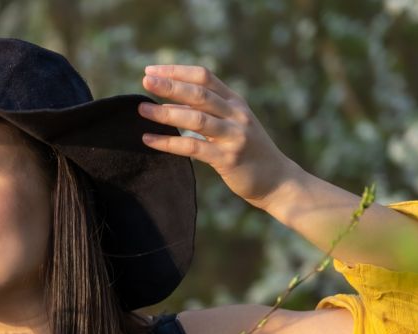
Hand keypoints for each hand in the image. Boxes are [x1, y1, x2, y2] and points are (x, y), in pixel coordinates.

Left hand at [137, 64, 303, 209]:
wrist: (276, 179)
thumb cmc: (247, 151)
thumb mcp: (230, 124)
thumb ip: (205, 112)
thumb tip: (170, 103)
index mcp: (235, 101)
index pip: (205, 77)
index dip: (177, 71)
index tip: (151, 70)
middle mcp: (236, 114)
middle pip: (199, 94)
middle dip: (171, 86)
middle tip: (145, 81)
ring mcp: (233, 136)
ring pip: (196, 119)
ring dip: (166, 113)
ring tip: (142, 109)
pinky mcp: (227, 158)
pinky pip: (193, 148)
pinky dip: (169, 143)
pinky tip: (149, 139)